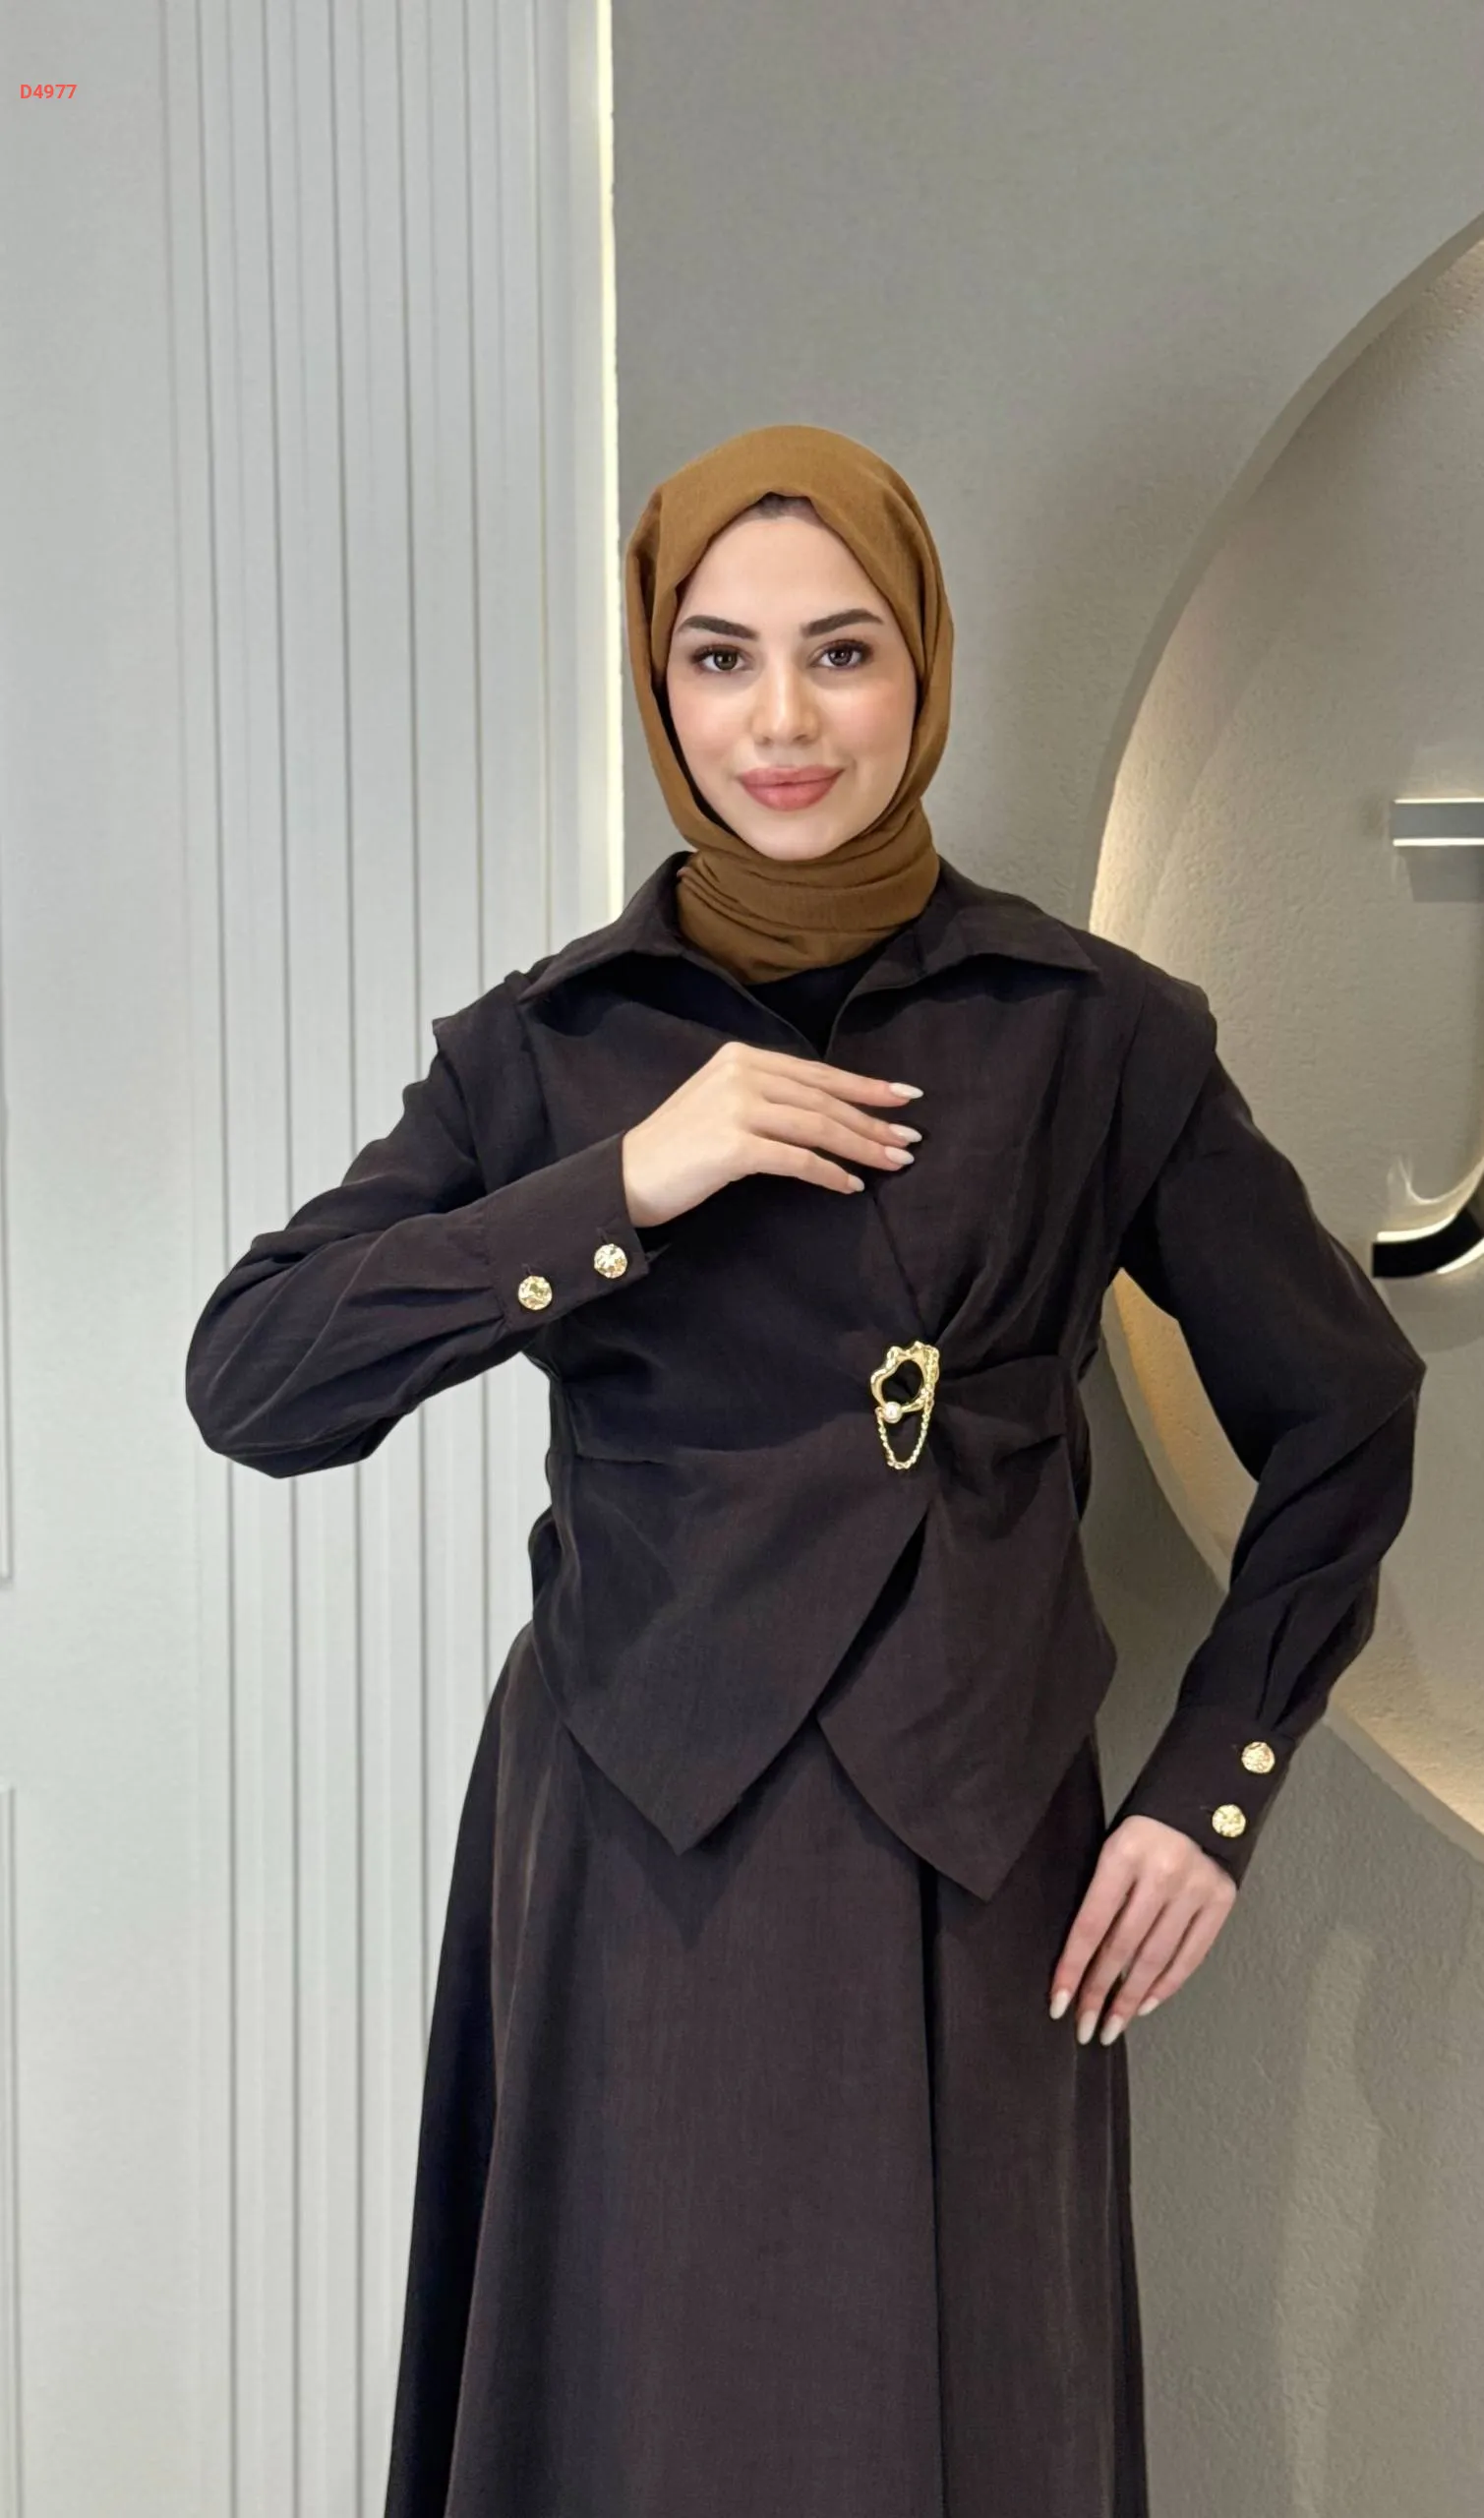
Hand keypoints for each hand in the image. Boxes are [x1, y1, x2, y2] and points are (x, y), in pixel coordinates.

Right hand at [620, 1039, 922, 1229]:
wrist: (628, 1176)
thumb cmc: (679, 1147)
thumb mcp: (722, 1103)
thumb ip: (767, 1096)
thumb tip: (829, 1113)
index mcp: (742, 1057)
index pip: (817, 1073)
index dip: (865, 1085)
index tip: (905, 1096)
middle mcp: (741, 1074)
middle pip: (824, 1100)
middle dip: (873, 1120)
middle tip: (911, 1139)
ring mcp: (736, 1107)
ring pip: (818, 1126)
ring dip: (862, 1146)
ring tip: (895, 1161)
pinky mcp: (733, 1145)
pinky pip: (797, 1159)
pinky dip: (829, 1173)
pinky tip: (850, 1185)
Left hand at [1048, 1815, 1237, 2044]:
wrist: (1203, 1797)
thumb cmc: (1144, 1828)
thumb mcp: (1110, 1845)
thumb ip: (1100, 1894)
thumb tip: (1080, 1959)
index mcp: (1122, 1854)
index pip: (1091, 1925)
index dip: (1073, 1967)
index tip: (1059, 2002)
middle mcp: (1161, 1874)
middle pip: (1122, 1948)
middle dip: (1099, 1993)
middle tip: (1084, 2028)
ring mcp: (1195, 1888)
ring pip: (1155, 1958)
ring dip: (1130, 1999)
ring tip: (1111, 2026)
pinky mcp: (1221, 1900)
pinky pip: (1190, 1955)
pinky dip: (1166, 1984)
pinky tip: (1145, 2003)